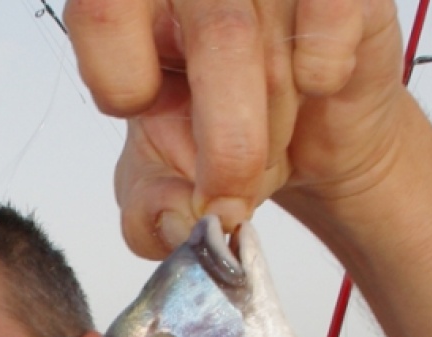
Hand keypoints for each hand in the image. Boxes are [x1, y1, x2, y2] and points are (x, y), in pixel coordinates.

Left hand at [66, 0, 406, 257]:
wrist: (313, 135)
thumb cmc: (226, 141)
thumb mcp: (169, 190)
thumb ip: (152, 213)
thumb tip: (178, 221)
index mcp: (134, 15)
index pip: (101, 12)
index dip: (125, 83)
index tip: (146, 121)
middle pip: (216, 36)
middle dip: (230, 144)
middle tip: (228, 197)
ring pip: (274, 48)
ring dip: (275, 127)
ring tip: (272, 143)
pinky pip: (330, 15)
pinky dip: (324, 73)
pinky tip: (318, 86)